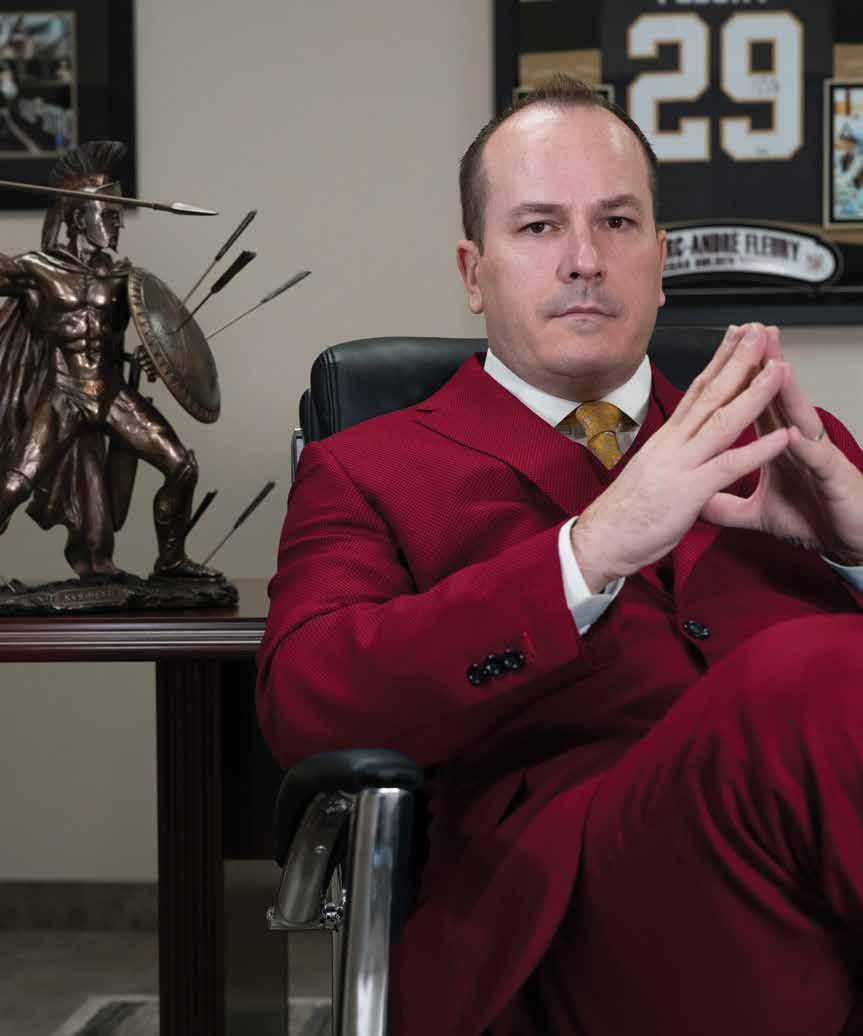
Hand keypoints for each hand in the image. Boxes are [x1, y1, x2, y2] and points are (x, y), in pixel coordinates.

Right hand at [571, 323, 790, 591]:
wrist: (601, 539)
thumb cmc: (626, 512)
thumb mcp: (653, 474)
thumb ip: (674, 457)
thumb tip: (687, 448)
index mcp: (667, 439)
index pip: (697, 391)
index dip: (719, 361)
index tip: (738, 337)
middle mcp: (673, 443)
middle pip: (710, 393)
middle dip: (738, 360)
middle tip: (760, 331)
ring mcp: (681, 464)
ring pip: (722, 421)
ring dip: (754, 393)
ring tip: (779, 369)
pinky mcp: (688, 491)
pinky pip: (729, 466)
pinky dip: (758, 451)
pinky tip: (782, 437)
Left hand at [701, 325, 862, 564]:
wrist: (850, 543)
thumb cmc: (812, 520)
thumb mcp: (759, 514)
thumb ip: (727, 505)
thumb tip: (698, 500)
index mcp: (777, 446)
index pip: (754, 404)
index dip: (740, 379)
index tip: (724, 350)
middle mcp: (798, 443)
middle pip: (777, 399)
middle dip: (765, 365)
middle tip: (752, 333)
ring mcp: (817, 457)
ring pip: (800, 419)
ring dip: (788, 394)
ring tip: (776, 366)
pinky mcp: (834, 478)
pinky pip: (818, 460)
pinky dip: (806, 446)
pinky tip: (794, 432)